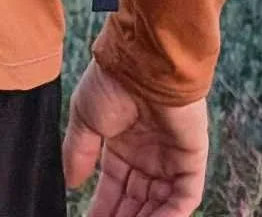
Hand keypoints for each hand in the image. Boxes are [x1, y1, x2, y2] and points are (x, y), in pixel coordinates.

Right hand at [61, 62, 209, 216]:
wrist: (142, 60)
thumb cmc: (112, 81)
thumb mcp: (84, 118)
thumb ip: (79, 152)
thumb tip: (70, 183)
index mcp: (123, 147)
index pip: (114, 189)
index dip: (103, 210)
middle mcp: (148, 156)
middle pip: (136, 202)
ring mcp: (171, 159)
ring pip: (160, 205)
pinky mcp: (192, 160)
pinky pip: (185, 197)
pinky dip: (170, 215)